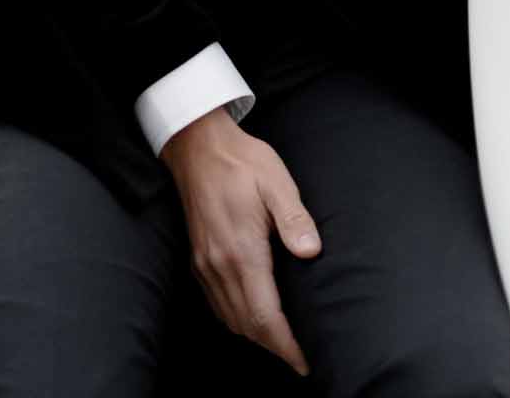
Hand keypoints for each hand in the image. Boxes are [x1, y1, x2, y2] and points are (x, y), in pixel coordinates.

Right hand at [161, 107, 320, 373]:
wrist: (198, 147)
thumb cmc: (242, 162)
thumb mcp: (277, 182)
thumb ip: (294, 219)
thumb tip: (312, 252)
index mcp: (242, 252)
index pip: (265, 316)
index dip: (286, 345)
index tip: (305, 362)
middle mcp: (219, 267)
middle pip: (247, 326)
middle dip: (274, 348)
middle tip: (301, 359)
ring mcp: (205, 266)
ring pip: (230, 320)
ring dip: (256, 337)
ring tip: (283, 343)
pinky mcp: (198, 261)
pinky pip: (218, 305)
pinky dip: (237, 320)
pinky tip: (253, 315)